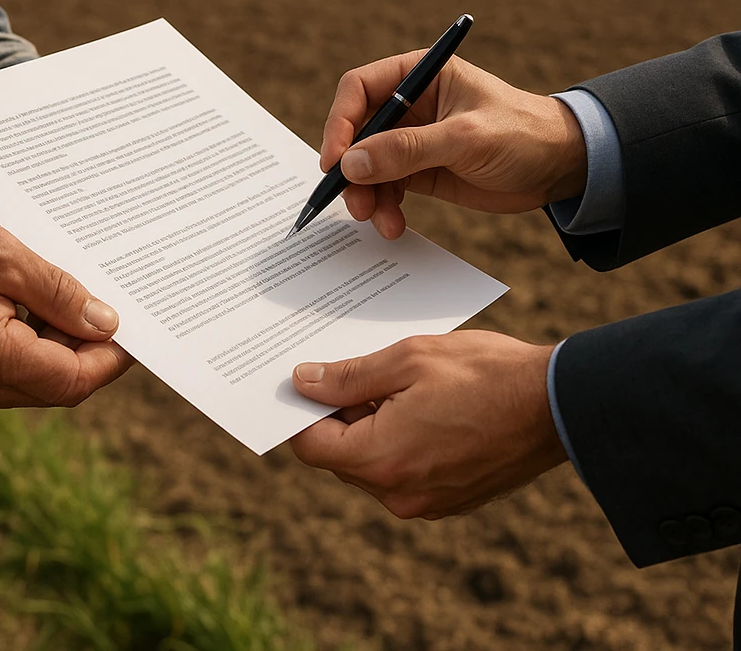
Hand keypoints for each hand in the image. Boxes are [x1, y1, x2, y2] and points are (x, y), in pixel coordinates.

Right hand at [0, 193, 132, 417]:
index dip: (111, 358)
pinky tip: (29, 311)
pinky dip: (30, 350)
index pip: (71, 379)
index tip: (134, 330)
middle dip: (87, 350)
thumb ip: (58, 291)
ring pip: (34, 385)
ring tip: (58, 297)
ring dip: (58, 348)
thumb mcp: (0, 253)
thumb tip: (106, 322)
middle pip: (56, 387)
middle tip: (101, 303)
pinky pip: (7, 379)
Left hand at [289, 331, 566, 518]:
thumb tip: (303, 382)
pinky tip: (422, 404)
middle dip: (341, 415)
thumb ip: (348, 377)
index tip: (304, 380)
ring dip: (373, 426)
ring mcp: (429, 502)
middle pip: (342, 456)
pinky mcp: (453, 498)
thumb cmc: (484, 374)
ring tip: (397, 382)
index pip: (312, 445)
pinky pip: (406, 471)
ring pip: (374, 463)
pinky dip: (402, 440)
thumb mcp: (408, 360)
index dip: (302, 411)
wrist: (560, 403)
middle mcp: (401, 494)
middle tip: (355, 369)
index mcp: (383, 460)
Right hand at [321, 53, 587, 238]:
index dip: (340, 123)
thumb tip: (352, 162)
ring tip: (378, 220)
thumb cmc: (523, 133)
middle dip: (351, 168)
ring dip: (366, 194)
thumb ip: (408, 149)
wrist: (563, 167)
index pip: (359, 90)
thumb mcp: (465, 138)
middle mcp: (409, 105)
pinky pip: (386, 188)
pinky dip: (383, 207)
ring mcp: (412, 140)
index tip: (335, 160)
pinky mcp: (419, 170)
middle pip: (356, 132)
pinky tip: (393, 224)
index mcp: (419, 75)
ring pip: (367, 165)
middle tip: (353, 200)